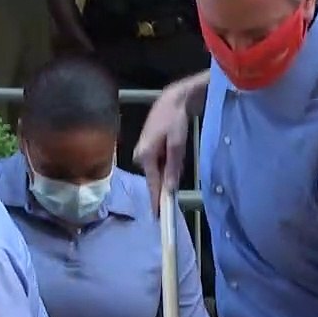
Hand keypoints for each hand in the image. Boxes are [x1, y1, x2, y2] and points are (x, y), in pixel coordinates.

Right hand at [135, 83, 192, 209]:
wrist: (173, 99)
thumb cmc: (175, 120)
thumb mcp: (177, 144)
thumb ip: (173, 167)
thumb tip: (169, 189)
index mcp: (145, 156)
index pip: (152, 184)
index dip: (156, 201)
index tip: (158, 217)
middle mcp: (140, 155)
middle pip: (153, 179)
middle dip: (161, 191)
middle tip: (168, 207)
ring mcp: (144, 150)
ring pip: (157, 171)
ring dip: (165, 178)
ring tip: (171, 191)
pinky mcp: (149, 146)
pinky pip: (158, 163)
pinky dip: (165, 168)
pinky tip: (171, 171)